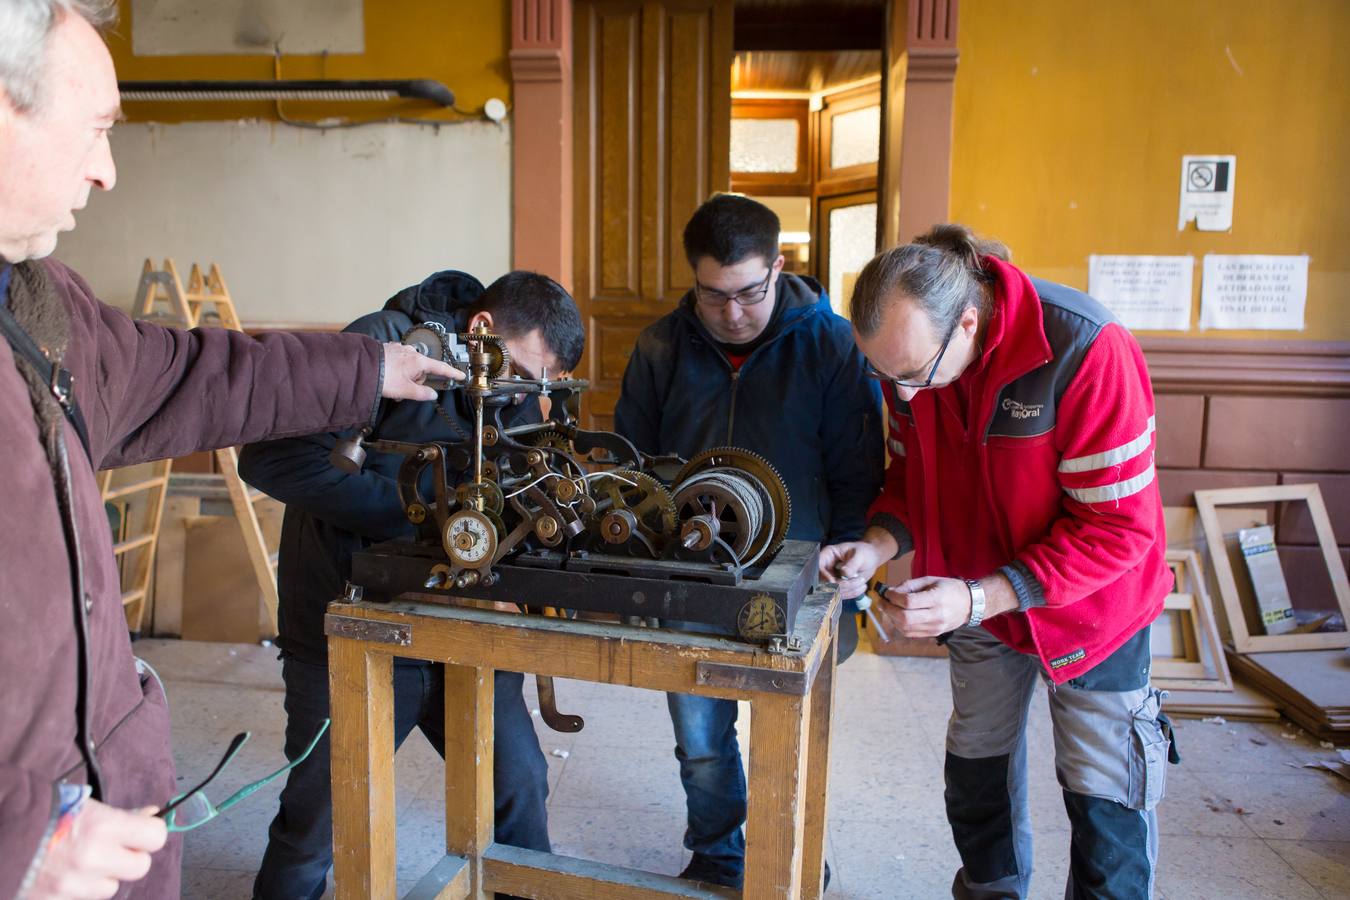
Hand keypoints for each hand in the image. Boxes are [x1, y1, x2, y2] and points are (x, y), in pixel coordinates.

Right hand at [30, 800, 166, 899]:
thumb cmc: (41, 814)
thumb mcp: (84, 804)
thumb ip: (121, 815)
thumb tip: (153, 816)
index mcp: (102, 827)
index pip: (155, 837)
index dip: (149, 833)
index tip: (141, 830)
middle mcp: (92, 859)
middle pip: (139, 867)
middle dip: (129, 857)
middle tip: (111, 847)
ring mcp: (73, 886)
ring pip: (110, 887)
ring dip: (102, 877)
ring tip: (79, 861)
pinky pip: (83, 899)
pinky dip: (79, 890)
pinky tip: (62, 875)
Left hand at [380, 342, 464, 401]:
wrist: (362, 366)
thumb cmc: (384, 379)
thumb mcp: (405, 390)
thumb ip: (421, 393)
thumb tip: (433, 394)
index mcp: (419, 361)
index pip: (440, 368)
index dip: (452, 373)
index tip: (461, 375)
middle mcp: (411, 352)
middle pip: (422, 369)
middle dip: (416, 381)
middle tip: (404, 391)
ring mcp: (400, 348)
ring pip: (410, 365)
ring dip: (405, 376)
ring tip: (392, 385)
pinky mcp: (389, 348)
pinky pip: (399, 360)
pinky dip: (397, 369)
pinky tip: (388, 374)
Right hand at [819, 541, 886, 600]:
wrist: (871, 559)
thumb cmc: (864, 552)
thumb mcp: (860, 555)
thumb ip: (851, 564)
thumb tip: (844, 573)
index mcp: (828, 555)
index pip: (818, 567)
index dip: (824, 576)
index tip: (834, 582)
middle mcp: (826, 568)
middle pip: (824, 582)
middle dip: (841, 585)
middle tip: (858, 580)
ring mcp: (831, 578)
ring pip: (833, 591)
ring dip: (849, 590)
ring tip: (862, 581)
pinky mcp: (838, 587)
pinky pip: (841, 595)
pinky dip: (852, 593)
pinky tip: (862, 587)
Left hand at [878, 575, 972, 638]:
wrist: (969, 604)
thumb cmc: (949, 588)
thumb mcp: (930, 580)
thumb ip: (909, 585)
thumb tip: (890, 591)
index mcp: (936, 599)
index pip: (908, 602)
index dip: (893, 597)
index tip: (886, 592)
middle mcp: (936, 616)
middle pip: (904, 618)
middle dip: (888, 610)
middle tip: (882, 602)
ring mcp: (935, 627)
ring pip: (905, 628)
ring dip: (892, 618)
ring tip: (888, 608)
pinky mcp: (933, 634)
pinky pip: (910, 634)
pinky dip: (899, 626)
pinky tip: (897, 617)